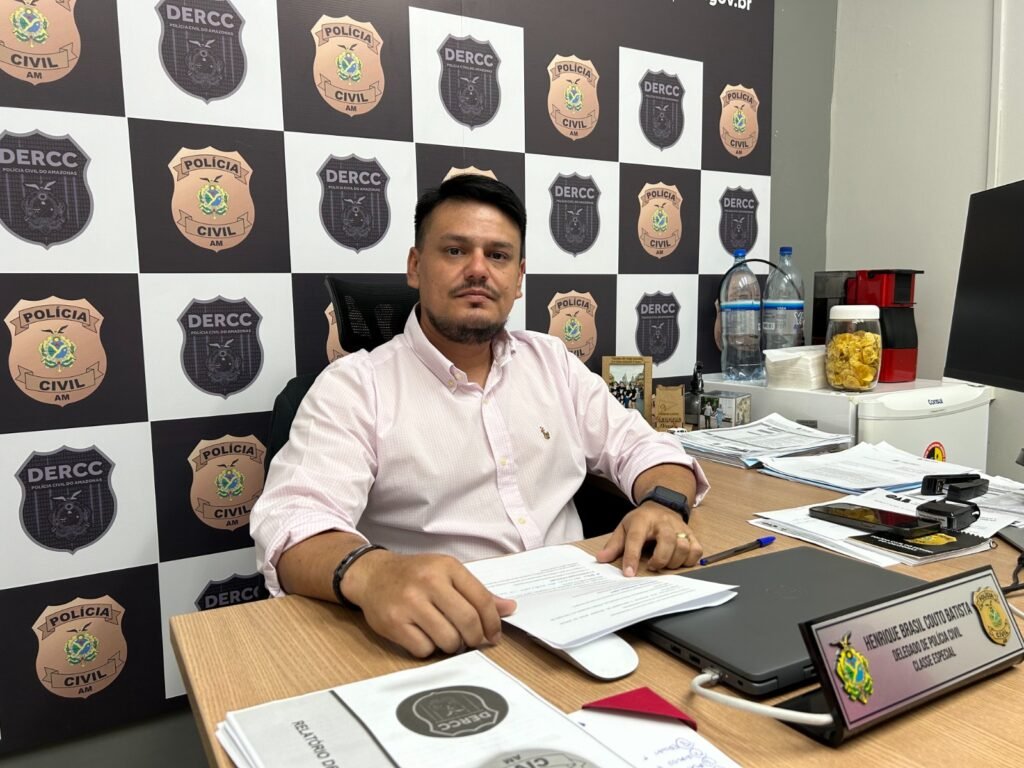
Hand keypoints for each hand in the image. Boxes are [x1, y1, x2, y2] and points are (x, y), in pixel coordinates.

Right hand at [342, 550, 516, 657]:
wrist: (372, 575)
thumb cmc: (413, 575)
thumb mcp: (446, 573)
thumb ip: (476, 592)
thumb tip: (509, 609)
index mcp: (447, 567)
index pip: (482, 600)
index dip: (493, 623)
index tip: (494, 635)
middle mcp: (429, 582)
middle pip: (468, 622)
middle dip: (475, 638)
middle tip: (472, 641)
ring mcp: (410, 602)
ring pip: (448, 639)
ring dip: (452, 645)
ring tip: (445, 636)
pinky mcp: (394, 622)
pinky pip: (424, 649)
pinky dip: (428, 649)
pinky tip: (424, 636)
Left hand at [594, 502, 702, 574]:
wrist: (661, 505)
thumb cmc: (641, 521)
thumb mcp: (624, 528)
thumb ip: (614, 545)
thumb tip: (601, 559)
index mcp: (642, 520)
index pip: (636, 538)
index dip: (632, 557)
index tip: (629, 574)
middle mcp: (663, 522)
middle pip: (668, 540)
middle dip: (660, 559)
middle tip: (653, 566)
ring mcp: (679, 527)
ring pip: (683, 546)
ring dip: (674, 561)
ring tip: (664, 564)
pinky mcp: (691, 534)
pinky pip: (696, 549)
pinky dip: (689, 560)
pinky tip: (678, 561)